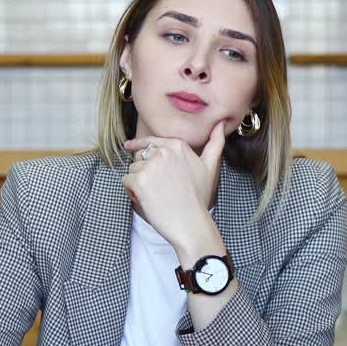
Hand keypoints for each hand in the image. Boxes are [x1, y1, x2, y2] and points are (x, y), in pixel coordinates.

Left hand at [122, 121, 225, 252]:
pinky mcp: (139, 180)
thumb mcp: (210, 167)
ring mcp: (151, 166)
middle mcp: (163, 152)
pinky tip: (146, 200)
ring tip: (154, 195)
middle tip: (158, 188)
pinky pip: (126, 181)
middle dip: (144, 171)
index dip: (138, 145)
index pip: (150, 141)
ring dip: (137, 182)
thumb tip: (220, 123)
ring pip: (132, 169)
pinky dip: (131, 192)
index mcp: (178, 145)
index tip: (128, 146)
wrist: (191, 223)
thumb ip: (215, 142)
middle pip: (140, 156)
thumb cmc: (199, 197)